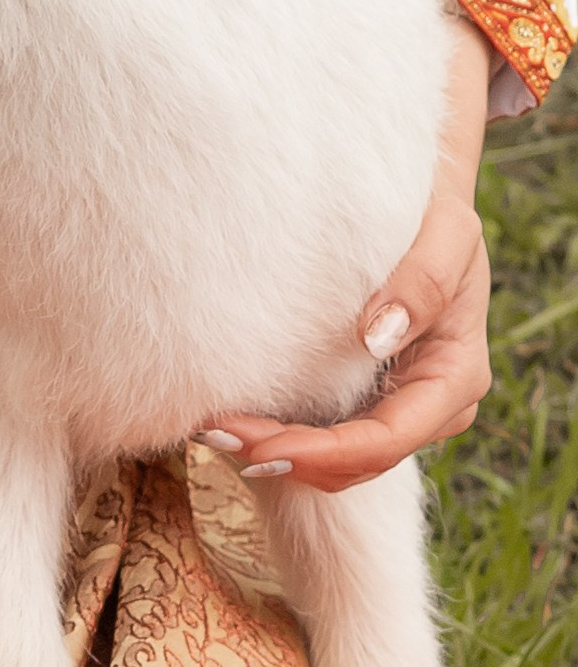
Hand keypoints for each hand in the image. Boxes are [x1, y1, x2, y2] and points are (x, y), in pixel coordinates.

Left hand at [201, 17, 494, 492]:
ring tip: (209, 430)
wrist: (421, 205)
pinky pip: (325, 435)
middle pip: (357, 461)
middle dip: (287, 456)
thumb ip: (424, 280)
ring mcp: (399, 406)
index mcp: (455, 376)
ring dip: (276, 453)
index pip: (387, 438)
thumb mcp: (448, 232)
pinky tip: (231, 418)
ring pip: (338, 461)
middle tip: (213, 433)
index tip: (261, 443)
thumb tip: (380, 334)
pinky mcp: (366, 396)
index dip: (325, 452)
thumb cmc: (434, 215)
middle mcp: (430, 405)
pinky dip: (280, 435)